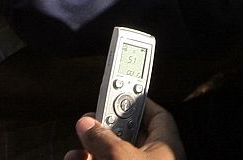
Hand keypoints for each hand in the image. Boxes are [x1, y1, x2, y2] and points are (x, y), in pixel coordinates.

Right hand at [63, 99, 185, 159]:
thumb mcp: (123, 159)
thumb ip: (103, 139)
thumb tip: (86, 122)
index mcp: (166, 146)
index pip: (156, 115)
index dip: (137, 101)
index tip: (116, 90)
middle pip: (129, 137)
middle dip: (106, 130)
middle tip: (88, 121)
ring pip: (115, 158)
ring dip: (93, 153)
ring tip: (76, 153)